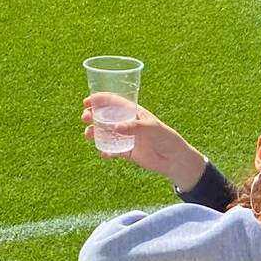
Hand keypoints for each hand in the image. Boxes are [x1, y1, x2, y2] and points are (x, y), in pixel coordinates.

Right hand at [82, 92, 208, 186]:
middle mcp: (127, 123)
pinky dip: (105, 152)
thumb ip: (135, 127)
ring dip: (94, 133)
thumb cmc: (167, 139)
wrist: (174, 160)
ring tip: (89, 135)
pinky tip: (104, 154)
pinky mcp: (125, 152)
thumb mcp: (153, 129)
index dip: (99, 99)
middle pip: (105, 116)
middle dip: (92, 115)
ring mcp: (125, 137)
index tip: (87, 101)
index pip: (114, 102)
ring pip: (104, 133)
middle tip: (85, 118)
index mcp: (134, 112)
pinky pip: (111, 151)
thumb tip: (116, 127)